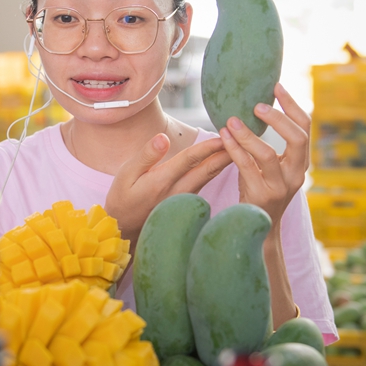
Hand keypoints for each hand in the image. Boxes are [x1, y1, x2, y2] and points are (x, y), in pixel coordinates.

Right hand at [105, 135, 231, 242]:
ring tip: (238, 146)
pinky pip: (204, 185)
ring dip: (223, 162)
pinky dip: (214, 172)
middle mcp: (177, 192)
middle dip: (225, 153)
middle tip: (242, 138)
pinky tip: (222, 163)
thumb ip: (146, 156)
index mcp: (161, 181)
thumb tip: (163, 138)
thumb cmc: (122, 199)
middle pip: (207, 170)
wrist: (124, 231)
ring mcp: (184, 200)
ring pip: (208, 178)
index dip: (208, 146)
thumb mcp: (125, 175)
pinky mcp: (187, 205)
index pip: (190, 159)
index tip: (223, 135)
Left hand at [218, 82, 310, 225]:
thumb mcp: (269, 167)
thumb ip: (269, 144)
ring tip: (231, 121)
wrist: (257, 228)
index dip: (293, 105)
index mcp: (301, 163)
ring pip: (267, 154)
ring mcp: (280, 187)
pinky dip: (234, 149)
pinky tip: (223, 137)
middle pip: (298, 139)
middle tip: (257, 105)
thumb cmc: (259, 190)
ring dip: (248, 135)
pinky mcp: (261, 197)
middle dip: (278, 118)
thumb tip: (254, 108)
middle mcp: (296, 174)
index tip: (276, 86)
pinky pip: (246, 167)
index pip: (305, 128)